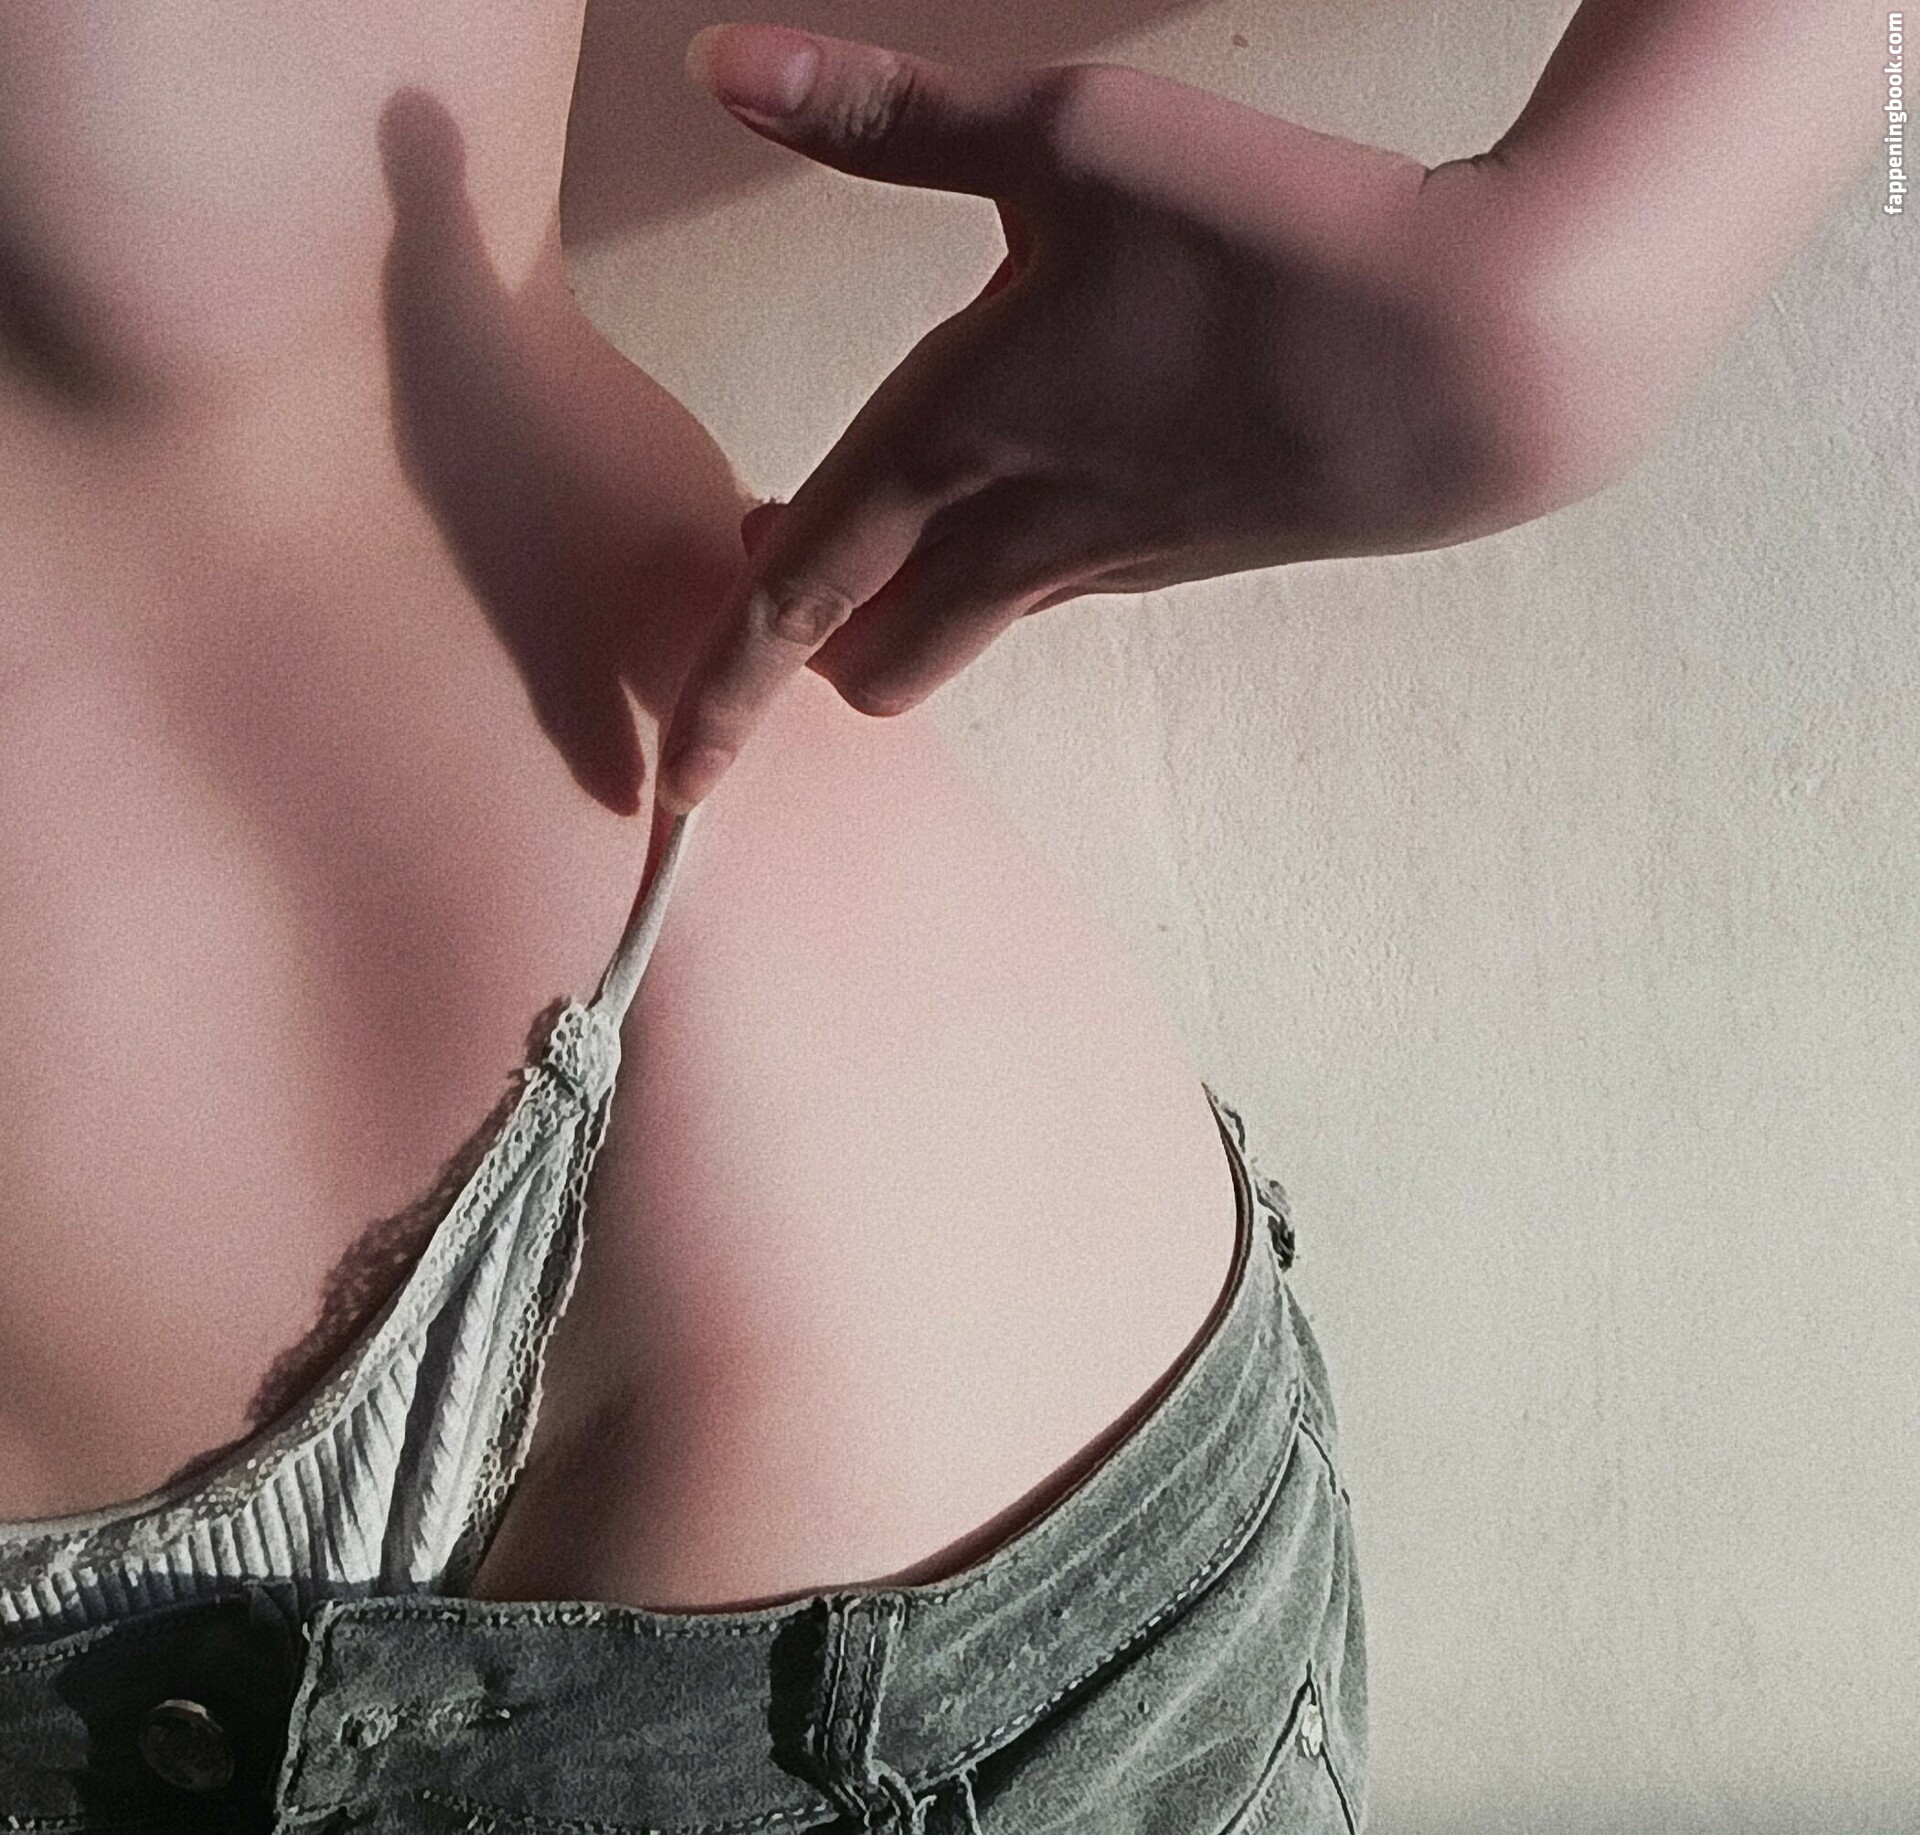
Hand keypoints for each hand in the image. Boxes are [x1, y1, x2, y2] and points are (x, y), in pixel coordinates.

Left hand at [655, 24, 1573, 815]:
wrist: (1484, 357)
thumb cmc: (1271, 234)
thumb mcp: (1069, 138)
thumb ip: (886, 116)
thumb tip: (720, 62)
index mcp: (963, 435)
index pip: (797, 594)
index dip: (722, 691)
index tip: (670, 787)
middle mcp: (1027, 526)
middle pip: (879, 650)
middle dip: (805, 660)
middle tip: (756, 601)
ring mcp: (1115, 554)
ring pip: (968, 631)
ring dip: (899, 619)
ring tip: (866, 567)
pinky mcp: (1189, 548)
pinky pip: (1054, 590)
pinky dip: (994, 581)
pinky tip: (1019, 512)